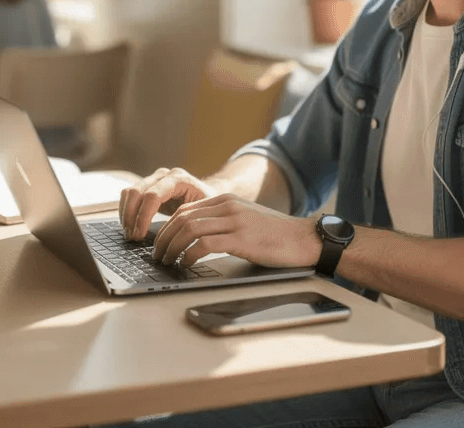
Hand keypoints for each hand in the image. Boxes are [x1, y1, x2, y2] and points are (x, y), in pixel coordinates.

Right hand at [119, 167, 218, 240]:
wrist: (207, 194)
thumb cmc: (208, 205)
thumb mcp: (204, 212)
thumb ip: (190, 221)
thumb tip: (176, 242)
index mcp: (179, 179)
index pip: (153, 195)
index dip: (143, 217)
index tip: (140, 235)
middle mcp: (164, 175)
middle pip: (137, 192)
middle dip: (132, 217)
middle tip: (133, 237)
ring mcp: (154, 178)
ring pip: (130, 192)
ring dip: (126, 215)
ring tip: (130, 234)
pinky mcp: (147, 185)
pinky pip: (129, 195)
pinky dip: (126, 212)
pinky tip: (130, 226)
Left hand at [152, 193, 320, 268]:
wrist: (305, 239)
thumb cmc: (277, 236)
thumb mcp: (246, 221)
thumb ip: (224, 223)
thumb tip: (195, 240)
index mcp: (227, 201)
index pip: (186, 210)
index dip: (167, 227)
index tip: (160, 243)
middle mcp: (228, 207)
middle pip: (183, 218)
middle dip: (164, 238)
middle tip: (158, 255)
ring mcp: (235, 221)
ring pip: (189, 229)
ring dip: (173, 247)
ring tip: (167, 261)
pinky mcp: (242, 239)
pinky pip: (205, 244)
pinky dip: (190, 254)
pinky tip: (187, 263)